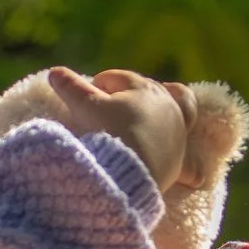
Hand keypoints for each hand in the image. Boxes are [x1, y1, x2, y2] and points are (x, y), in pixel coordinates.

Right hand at [49, 67, 194, 191]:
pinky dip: (192, 166)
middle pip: (151, 91)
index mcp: (145, 88)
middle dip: (133, 94)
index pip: (117, 78)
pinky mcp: (180, 162)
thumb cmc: (109, 132)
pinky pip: (192, 164)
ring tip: (160, 120)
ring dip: (171, 115)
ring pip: (183, 115)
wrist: (130, 171)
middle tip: (114, 106)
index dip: (98, 85)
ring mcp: (177, 134)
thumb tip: (54, 72)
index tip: (84, 96)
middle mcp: (167, 107)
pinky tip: (194, 176)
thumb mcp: (86, 107)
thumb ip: (71, 88)